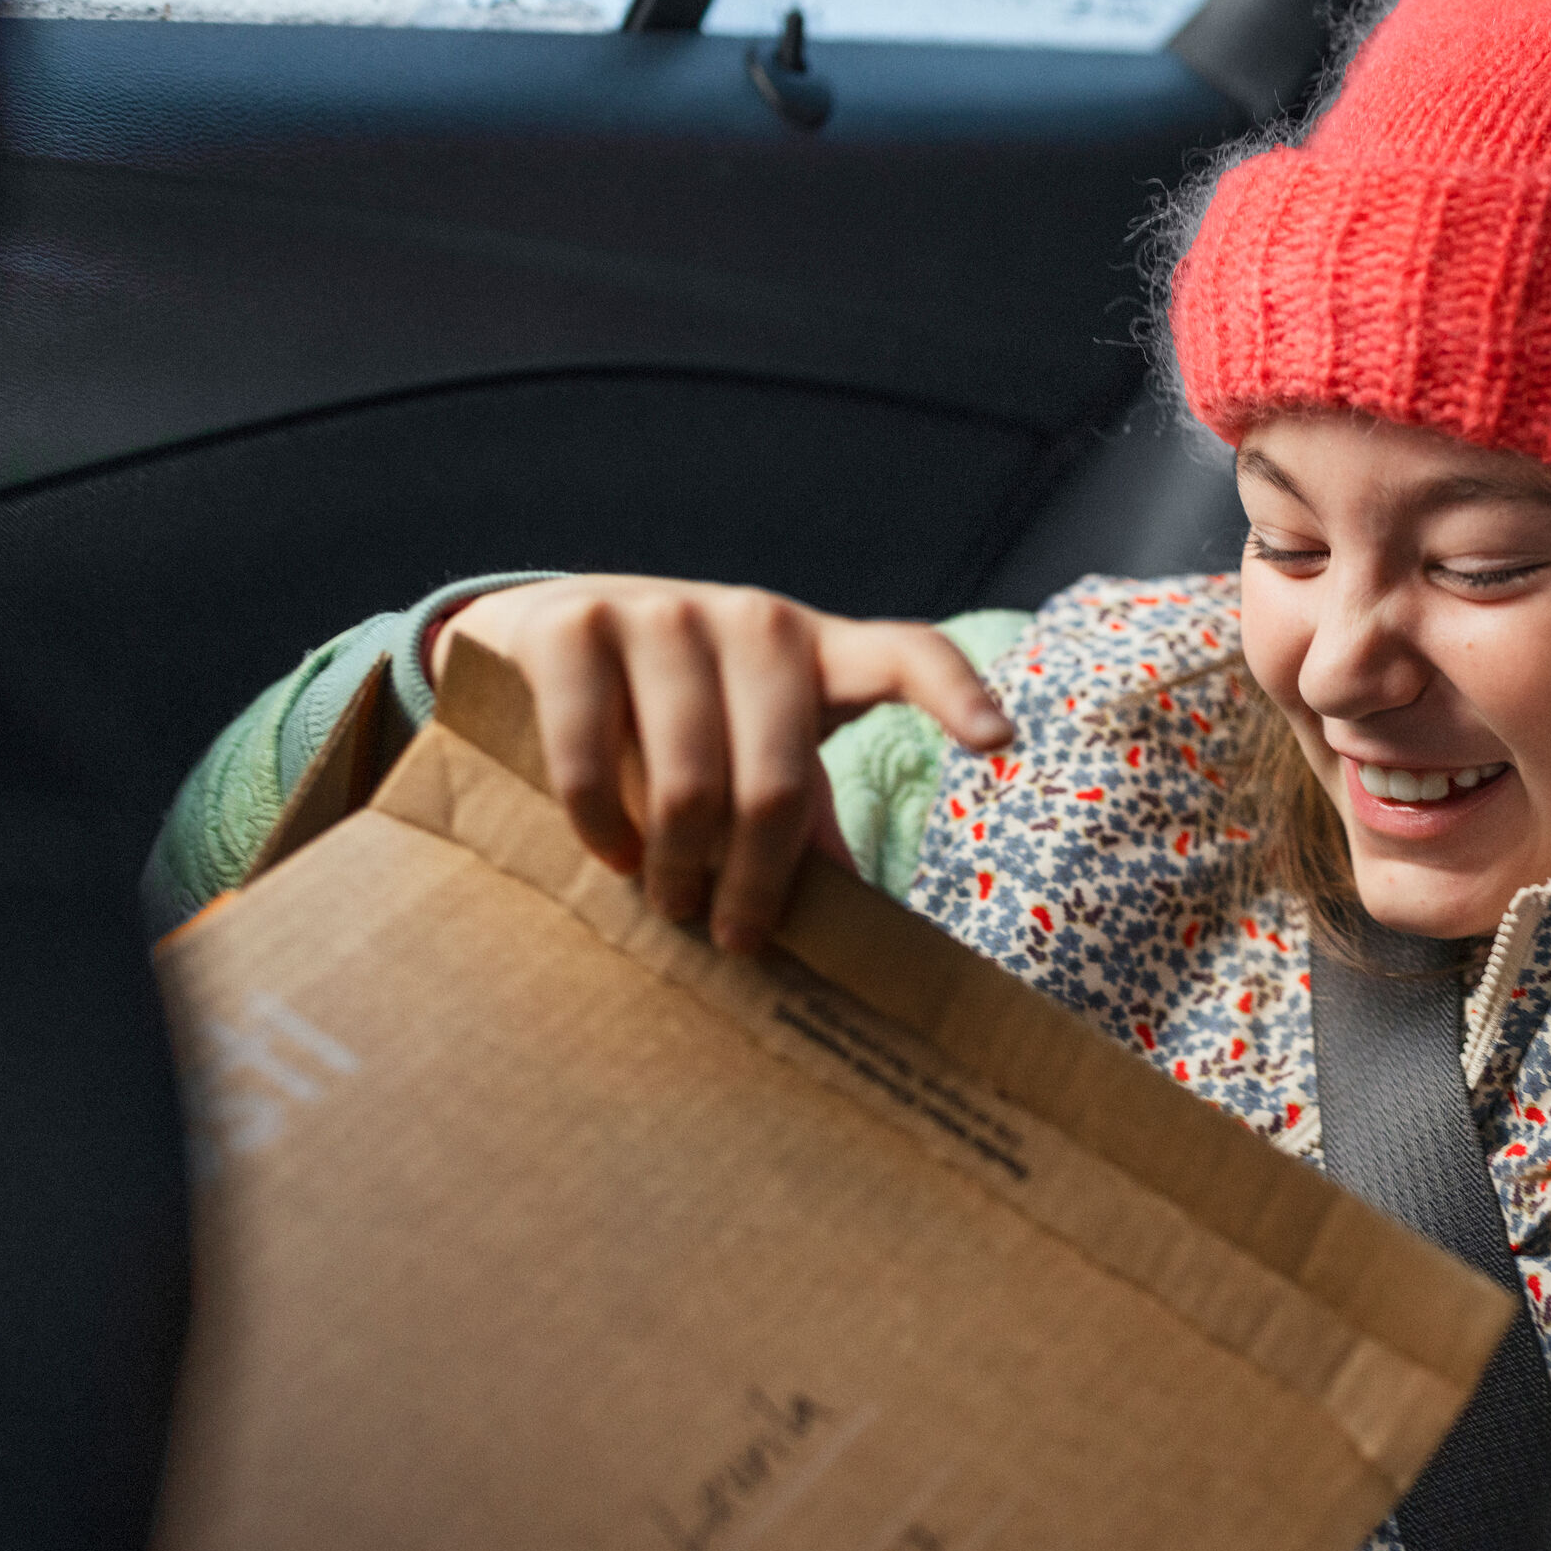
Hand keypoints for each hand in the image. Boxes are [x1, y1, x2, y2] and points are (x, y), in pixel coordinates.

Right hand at [433, 575, 1012, 951]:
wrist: (550, 632)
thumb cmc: (678, 716)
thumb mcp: (753, 753)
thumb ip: (804, 820)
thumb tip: (858, 937)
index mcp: (819, 652)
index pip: (908, 655)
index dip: (957, 694)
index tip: (1001, 743)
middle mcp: (754, 620)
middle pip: (781, 781)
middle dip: (756, 880)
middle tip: (732, 935)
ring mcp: (663, 613)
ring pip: (689, 780)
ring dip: (677, 865)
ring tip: (670, 902)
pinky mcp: (574, 625)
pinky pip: (592, 754)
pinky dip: (602, 823)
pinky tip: (610, 855)